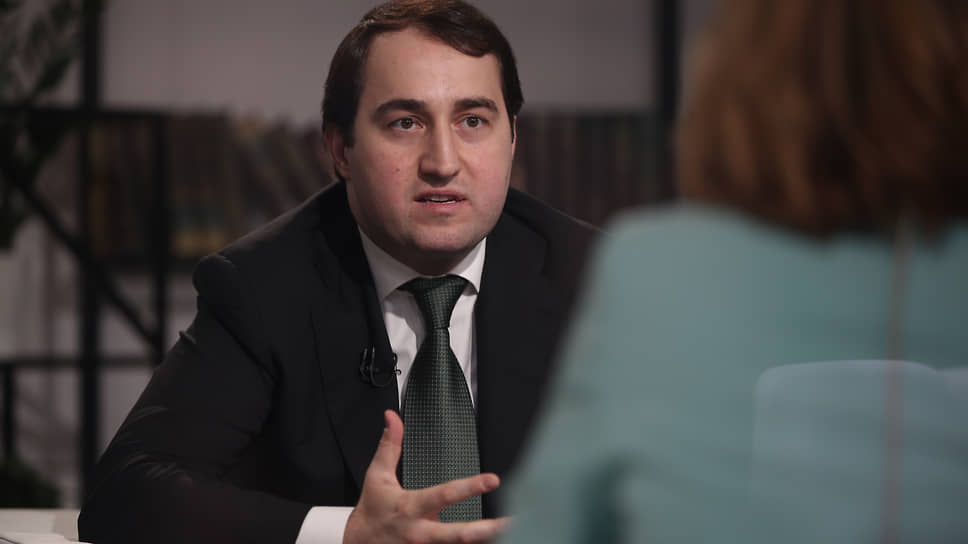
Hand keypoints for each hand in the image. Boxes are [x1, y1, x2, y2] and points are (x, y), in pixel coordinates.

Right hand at [343, 410, 509, 543]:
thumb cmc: (372, 510)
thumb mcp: (377, 475)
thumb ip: (390, 445)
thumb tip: (392, 418)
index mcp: (411, 507)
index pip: (444, 495)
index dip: (470, 487)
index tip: (492, 480)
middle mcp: (421, 532)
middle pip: (458, 534)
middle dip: (486, 530)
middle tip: (512, 522)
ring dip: (485, 540)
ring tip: (514, 534)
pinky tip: (496, 541)